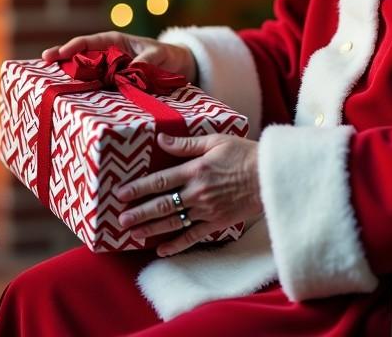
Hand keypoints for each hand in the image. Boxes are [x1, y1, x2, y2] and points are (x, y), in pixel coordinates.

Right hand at [41, 31, 196, 84]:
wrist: (179, 68)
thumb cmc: (168, 55)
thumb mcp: (159, 55)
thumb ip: (146, 61)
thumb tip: (131, 70)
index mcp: (114, 42)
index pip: (88, 43)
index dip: (71, 47)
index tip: (57, 54)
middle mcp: (108, 57)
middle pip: (80, 59)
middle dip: (61, 62)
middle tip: (42, 67)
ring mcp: (109, 73)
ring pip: (86, 76)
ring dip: (71, 80)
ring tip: (50, 86)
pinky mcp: (114, 88)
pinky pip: (99, 90)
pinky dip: (88, 95)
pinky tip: (77, 104)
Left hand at [115, 133, 262, 255]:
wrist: (271, 177)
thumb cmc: (245, 154)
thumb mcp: (216, 141)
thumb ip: (186, 144)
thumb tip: (160, 139)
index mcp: (195, 170)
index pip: (159, 181)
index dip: (138, 188)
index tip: (120, 194)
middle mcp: (197, 192)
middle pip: (162, 204)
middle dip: (139, 212)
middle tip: (120, 220)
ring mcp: (207, 210)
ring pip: (173, 222)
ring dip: (152, 229)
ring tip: (133, 234)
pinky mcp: (217, 223)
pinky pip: (193, 237)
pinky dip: (177, 245)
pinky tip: (162, 251)